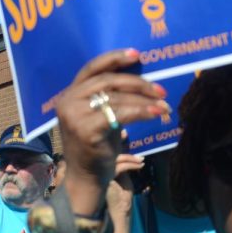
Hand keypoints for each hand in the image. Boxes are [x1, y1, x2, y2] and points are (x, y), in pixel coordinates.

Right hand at [57, 50, 166, 199]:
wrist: (86, 178)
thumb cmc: (96, 147)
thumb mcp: (99, 117)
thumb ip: (108, 98)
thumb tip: (138, 81)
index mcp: (69, 95)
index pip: (91, 68)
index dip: (114, 58)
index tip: (137, 54)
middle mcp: (68, 102)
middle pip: (108, 81)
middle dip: (138, 83)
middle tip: (160, 89)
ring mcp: (74, 116)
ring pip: (116, 98)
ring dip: (144, 99)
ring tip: (163, 104)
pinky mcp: (86, 130)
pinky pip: (119, 114)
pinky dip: (141, 112)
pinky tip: (156, 113)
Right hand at [106, 153, 142, 220]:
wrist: (120, 213)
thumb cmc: (123, 200)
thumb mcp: (124, 181)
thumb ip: (122, 169)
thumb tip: (127, 158)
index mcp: (103, 173)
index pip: (111, 160)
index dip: (124, 157)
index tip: (137, 158)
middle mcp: (100, 173)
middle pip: (111, 158)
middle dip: (127, 156)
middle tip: (140, 158)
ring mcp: (101, 175)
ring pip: (114, 160)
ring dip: (129, 159)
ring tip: (140, 161)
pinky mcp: (105, 179)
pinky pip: (118, 167)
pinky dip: (129, 165)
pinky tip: (138, 166)